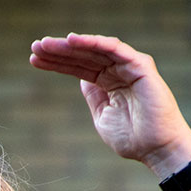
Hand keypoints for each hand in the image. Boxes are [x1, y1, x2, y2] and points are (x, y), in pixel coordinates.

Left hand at [30, 33, 190, 176]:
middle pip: (83, 56)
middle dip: (58, 51)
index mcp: (108, 83)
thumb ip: (92, 95)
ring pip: (96, 49)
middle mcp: (118, 71)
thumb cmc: (133, 138)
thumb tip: (80, 79)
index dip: (57, 63)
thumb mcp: (102, 116)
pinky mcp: (140, 66)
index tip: (34, 59)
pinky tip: (73, 40)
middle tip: (35, 47)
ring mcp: (129, 67)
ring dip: (71, 44)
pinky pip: (115, 49)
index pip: (78, 68)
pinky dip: (94, 43)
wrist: (156, 150)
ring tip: (47, 44)